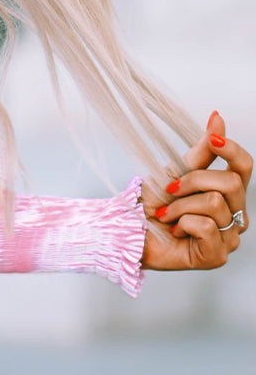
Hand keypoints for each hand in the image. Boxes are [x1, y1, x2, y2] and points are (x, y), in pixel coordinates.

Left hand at [142, 111, 250, 271]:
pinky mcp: (217, 256)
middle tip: (170, 190)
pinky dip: (183, 224)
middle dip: (193, 181)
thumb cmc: (154, 205)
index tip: (213, 140)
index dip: (232, 150)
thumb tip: (217, 117)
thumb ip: (202, 150)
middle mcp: (236, 216)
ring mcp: (229, 238)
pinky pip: (207, 227)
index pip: (245, 166)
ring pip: (215, 203)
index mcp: (229, 195)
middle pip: (232, 182)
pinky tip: (175, 231)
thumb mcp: (177, 171)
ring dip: (180, 206)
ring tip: (166, 215)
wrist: (130, 231)